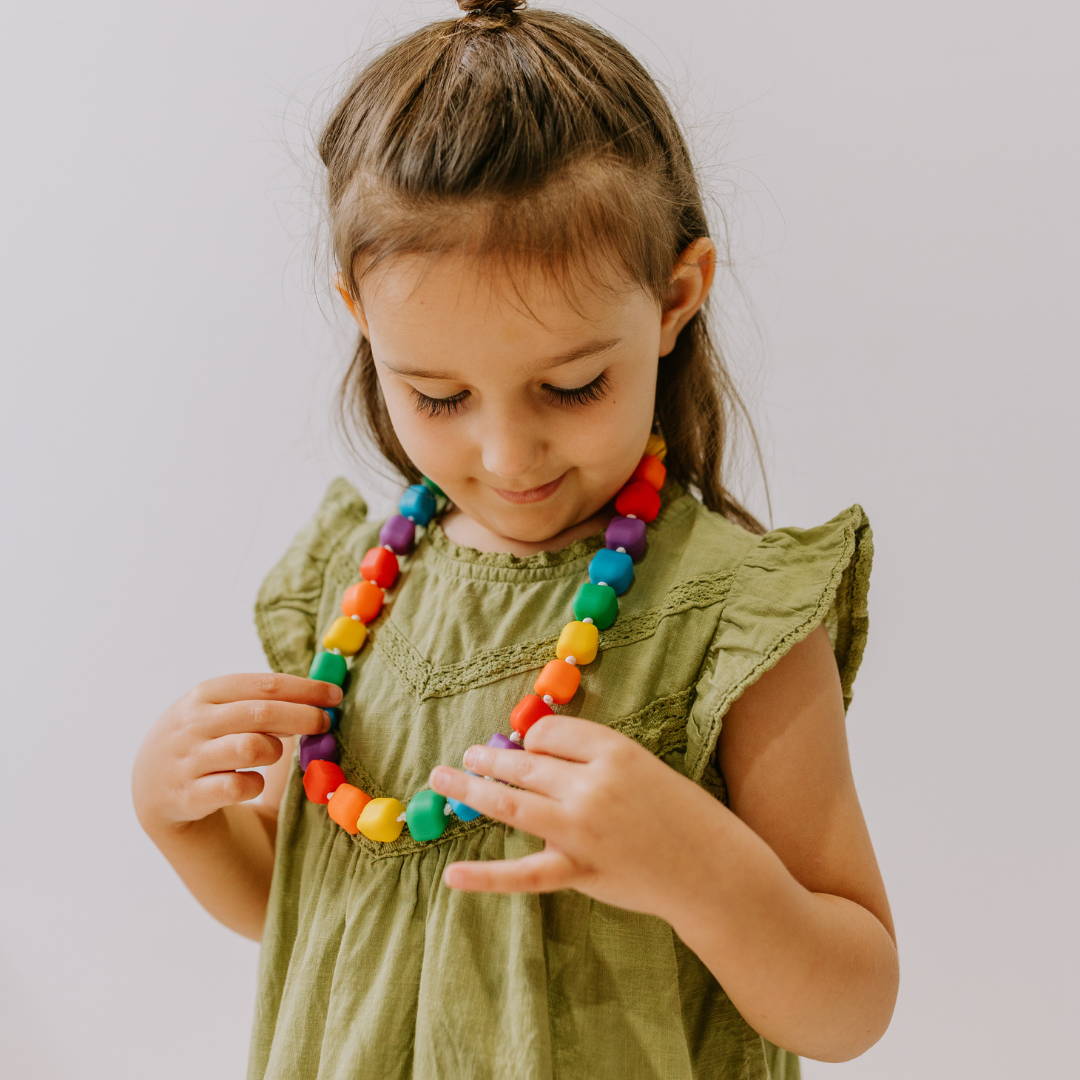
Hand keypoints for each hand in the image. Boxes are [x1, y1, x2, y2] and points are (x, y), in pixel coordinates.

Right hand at [133, 673, 339, 835]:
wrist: (153, 785)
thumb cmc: (207, 739)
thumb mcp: (222, 710)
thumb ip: (262, 700)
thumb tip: (322, 693)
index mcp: (207, 693)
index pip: (265, 684)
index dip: (305, 689)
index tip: (335, 696)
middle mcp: (194, 722)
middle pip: (262, 713)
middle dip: (303, 716)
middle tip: (325, 723)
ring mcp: (188, 759)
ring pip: (250, 748)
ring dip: (273, 750)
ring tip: (272, 753)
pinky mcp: (188, 795)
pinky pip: (236, 788)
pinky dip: (254, 785)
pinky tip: (253, 783)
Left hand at [428, 715, 729, 920]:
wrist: (712, 868)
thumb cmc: (679, 811)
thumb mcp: (642, 766)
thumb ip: (591, 760)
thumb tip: (534, 753)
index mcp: (612, 751)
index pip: (548, 733)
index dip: (531, 739)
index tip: (529, 747)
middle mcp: (591, 785)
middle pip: (524, 764)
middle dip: (490, 759)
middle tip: (468, 755)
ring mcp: (581, 831)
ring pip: (511, 806)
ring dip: (472, 790)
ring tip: (444, 778)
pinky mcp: (578, 871)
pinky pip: (523, 874)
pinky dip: (485, 876)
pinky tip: (451, 873)